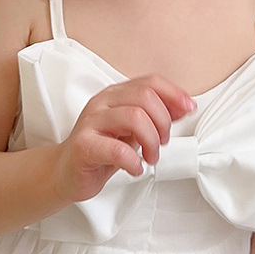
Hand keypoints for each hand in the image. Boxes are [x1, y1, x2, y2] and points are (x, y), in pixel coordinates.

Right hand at [52, 75, 195, 202]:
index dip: (174, 94)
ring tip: (150, 157)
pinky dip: (133, 161)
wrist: (66, 172)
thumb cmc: (102, 149)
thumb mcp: (133, 129)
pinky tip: (135, 167)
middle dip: (163, 122)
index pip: (150, 81)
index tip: (189, 109)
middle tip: (162, 143)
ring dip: (151, 141)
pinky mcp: (83, 145)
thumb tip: (184, 106)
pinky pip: (117, 149)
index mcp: (116, 94)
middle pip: (145, 97)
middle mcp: (103, 102)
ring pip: (134, 117)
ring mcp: (91, 121)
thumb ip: (155, 115)